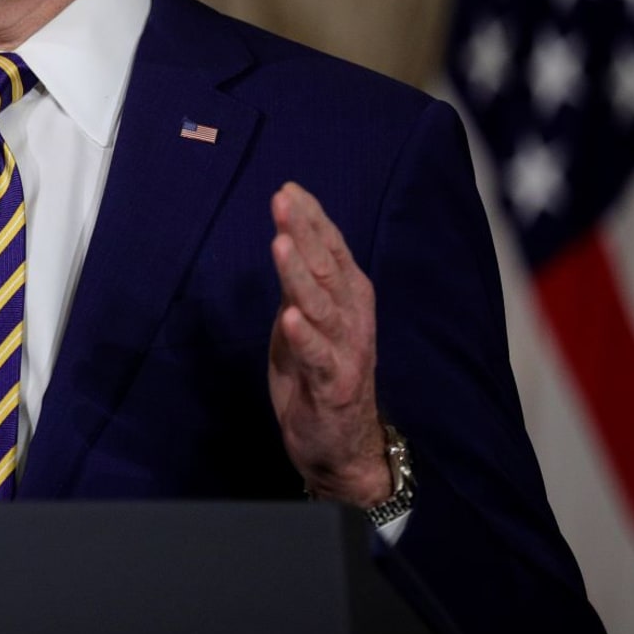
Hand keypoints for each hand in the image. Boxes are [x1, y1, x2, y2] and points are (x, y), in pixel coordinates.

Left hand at [267, 183, 389, 506]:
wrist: (342, 445)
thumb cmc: (319, 372)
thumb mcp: (306, 318)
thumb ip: (301, 280)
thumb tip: (288, 231)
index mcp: (348, 298)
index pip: (331, 249)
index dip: (311, 220)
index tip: (289, 189)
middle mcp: (352, 319)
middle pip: (327, 268)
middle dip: (304, 233)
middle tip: (283, 200)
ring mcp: (345, 352)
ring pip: (321, 307)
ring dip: (300, 276)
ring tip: (281, 244)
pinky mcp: (333, 385)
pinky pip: (318, 358)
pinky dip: (304, 337)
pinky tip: (290, 317)